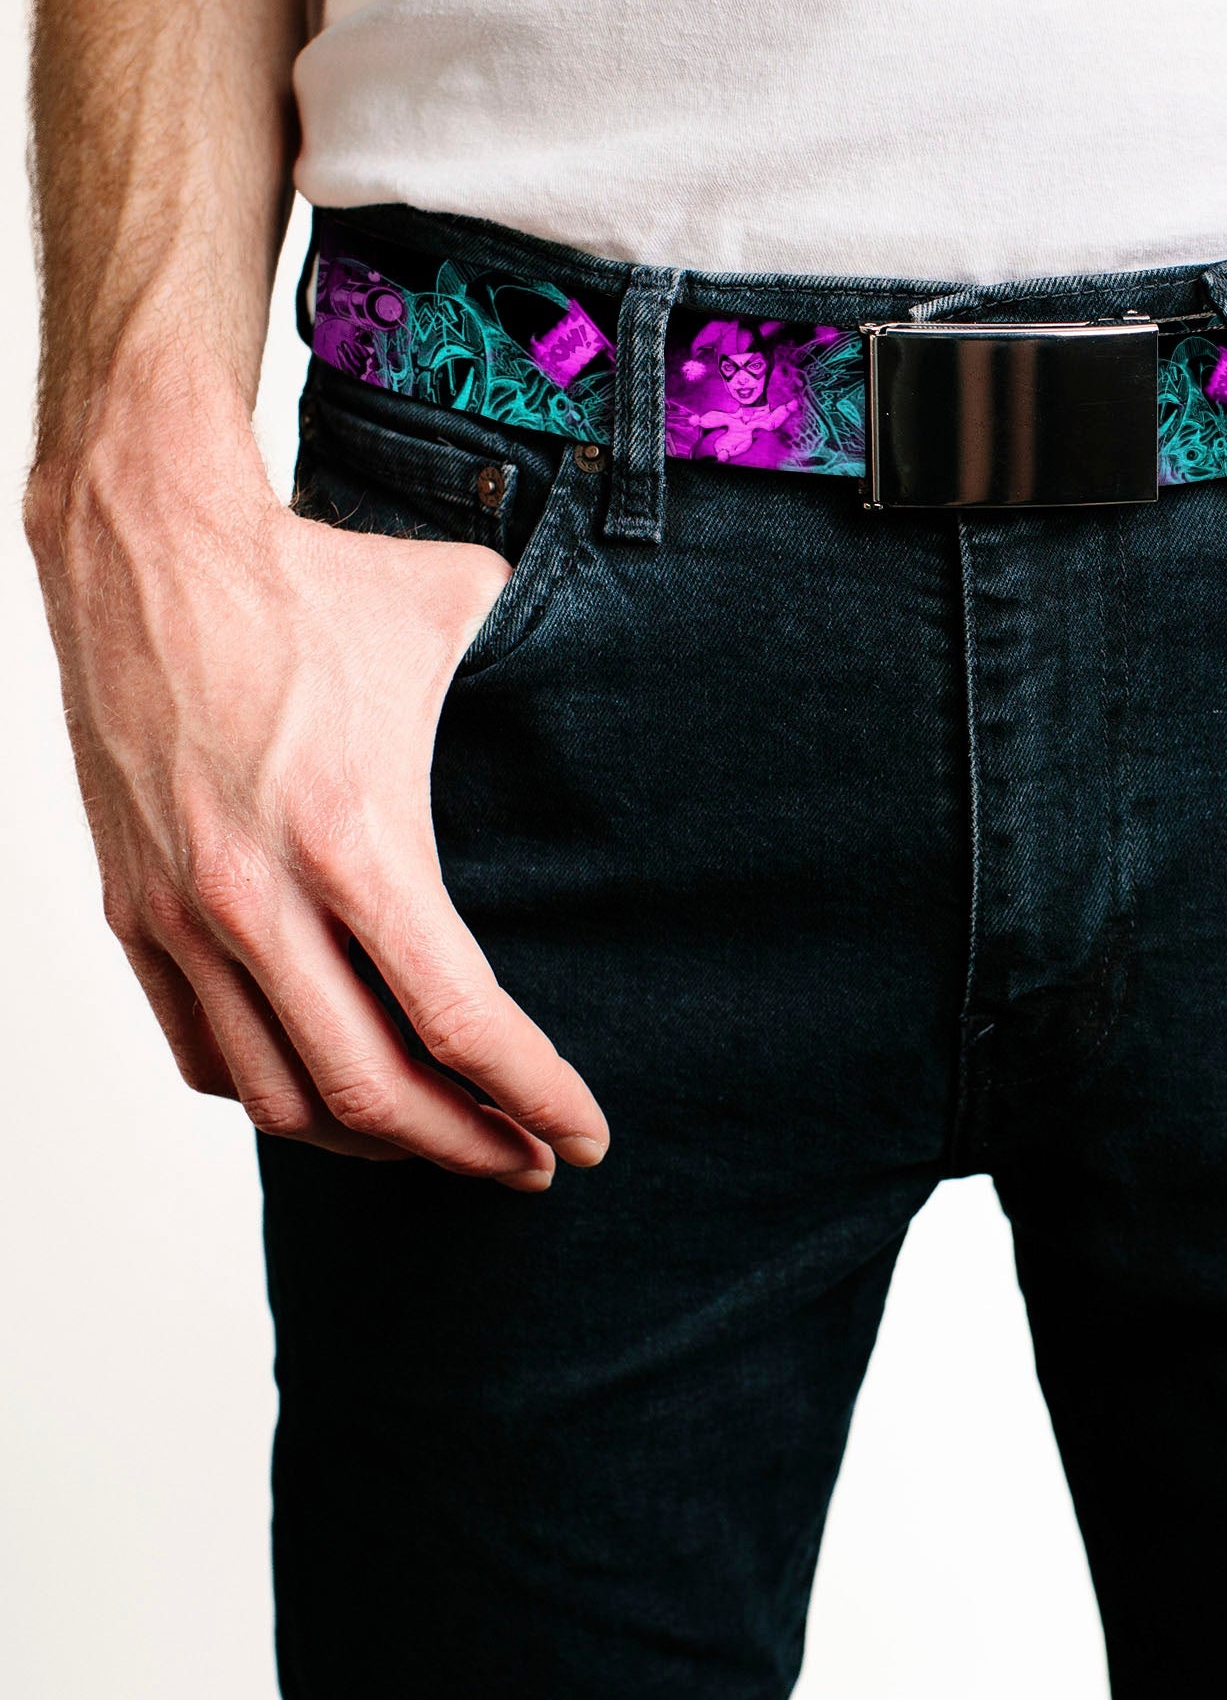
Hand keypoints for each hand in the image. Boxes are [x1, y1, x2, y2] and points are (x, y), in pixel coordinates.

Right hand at [26, 412, 609, 1189]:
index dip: (536, 1096)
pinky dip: (275, 1094)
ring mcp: (182, 913)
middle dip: (470, 1148)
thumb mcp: (461, 616)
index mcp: (356, 837)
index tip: (588, 1137)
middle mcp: (259, 897)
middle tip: (532, 1161)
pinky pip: (203, 1052)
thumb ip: (542, 674)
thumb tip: (617, 687)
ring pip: (280, 1094)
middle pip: (375, 1090)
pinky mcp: (130, 909)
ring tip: (444, 1137)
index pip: (462, 1021)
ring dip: (373, 1140)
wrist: (146, 543)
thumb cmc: (316, 580)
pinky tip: (332, 1089)